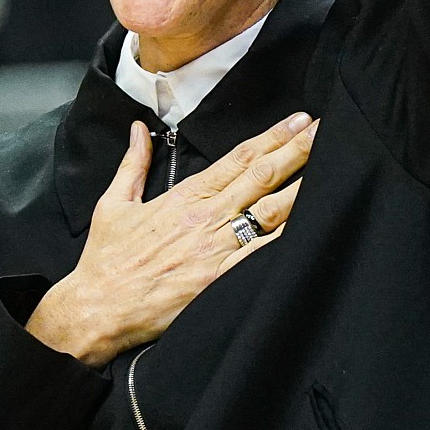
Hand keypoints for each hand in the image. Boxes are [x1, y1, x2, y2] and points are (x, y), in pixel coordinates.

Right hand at [27, 114, 315, 366]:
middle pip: (260, 176)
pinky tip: (313, 223)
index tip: (296, 120)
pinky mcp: (220, 280)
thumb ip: (133, 163)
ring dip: (301, 185)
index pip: (237, 159)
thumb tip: (139, 129)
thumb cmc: (106, 260)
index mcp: (183, 197)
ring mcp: (216, 249)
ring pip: (269, 211)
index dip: (271, 137)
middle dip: (295, 150)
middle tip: (323, 128)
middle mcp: (205, 218)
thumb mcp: (113, 204)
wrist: (98, 309)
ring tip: (331, 164)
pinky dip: (288, 237)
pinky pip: (262, 255)